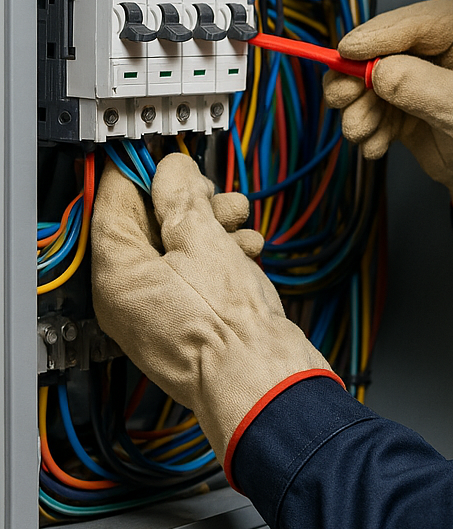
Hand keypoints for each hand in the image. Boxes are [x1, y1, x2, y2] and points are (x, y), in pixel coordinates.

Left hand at [91, 153, 334, 462]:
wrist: (265, 376)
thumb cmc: (229, 327)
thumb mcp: (202, 240)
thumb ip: (180, 196)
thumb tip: (170, 171)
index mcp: (119, 276)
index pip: (111, 206)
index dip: (136, 172)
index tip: (155, 152)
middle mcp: (131, 297)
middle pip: (148, 225)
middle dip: (184, 200)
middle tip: (209, 189)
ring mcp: (160, 311)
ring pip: (177, 247)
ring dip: (209, 224)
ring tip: (238, 220)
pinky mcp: (190, 319)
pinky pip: (195, 272)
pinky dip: (219, 253)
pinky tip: (246, 249)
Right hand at [323, 0, 452, 217]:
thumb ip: (423, 87)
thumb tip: (378, 72)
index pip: (411, 22)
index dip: (375, 37)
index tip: (348, 52)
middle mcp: (433, 43)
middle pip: (377, 46)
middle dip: (356, 76)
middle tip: (346, 99)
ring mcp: (412, 69)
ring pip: (363, 76)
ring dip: (358, 107)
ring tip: (366, 132)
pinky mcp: (396, 97)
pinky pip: (366, 105)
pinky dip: (366, 126)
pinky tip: (378, 144)